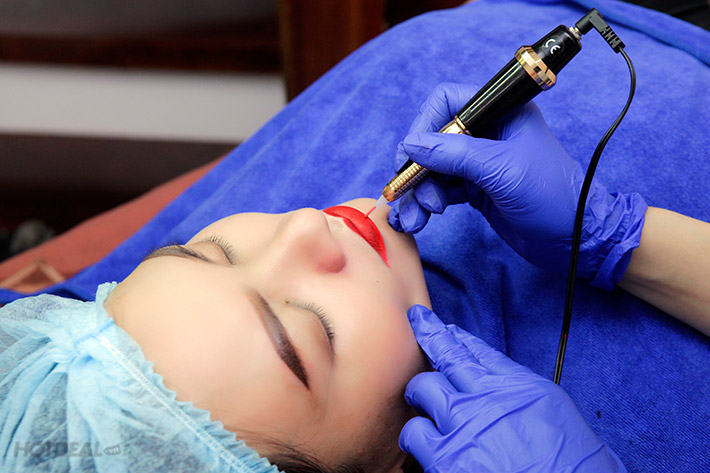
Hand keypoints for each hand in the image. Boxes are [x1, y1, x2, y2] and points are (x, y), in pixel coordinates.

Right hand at [388, 83, 646, 288]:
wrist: (574, 239)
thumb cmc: (551, 196)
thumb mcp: (502, 170)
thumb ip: (455, 155)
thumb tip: (411, 144)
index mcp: (501, 112)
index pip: (447, 102)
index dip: (424, 125)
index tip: (411, 156)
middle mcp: (487, 132)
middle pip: (434, 139)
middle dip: (417, 169)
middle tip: (411, 196)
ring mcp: (479, 161)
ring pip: (433, 168)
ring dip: (418, 192)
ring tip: (415, 219)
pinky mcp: (475, 188)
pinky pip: (440, 189)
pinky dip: (426, 203)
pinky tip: (418, 220)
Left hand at [399, 305, 626, 472]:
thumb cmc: (577, 469)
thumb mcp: (559, 418)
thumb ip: (526, 399)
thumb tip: (506, 394)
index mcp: (524, 389)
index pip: (483, 353)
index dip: (461, 337)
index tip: (447, 326)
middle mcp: (491, 399)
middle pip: (449, 355)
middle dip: (431, 335)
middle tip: (419, 323)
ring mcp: (465, 425)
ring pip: (425, 387)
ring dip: (419, 390)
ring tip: (417, 397)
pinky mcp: (446, 457)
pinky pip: (415, 432)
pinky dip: (414, 434)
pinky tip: (418, 439)